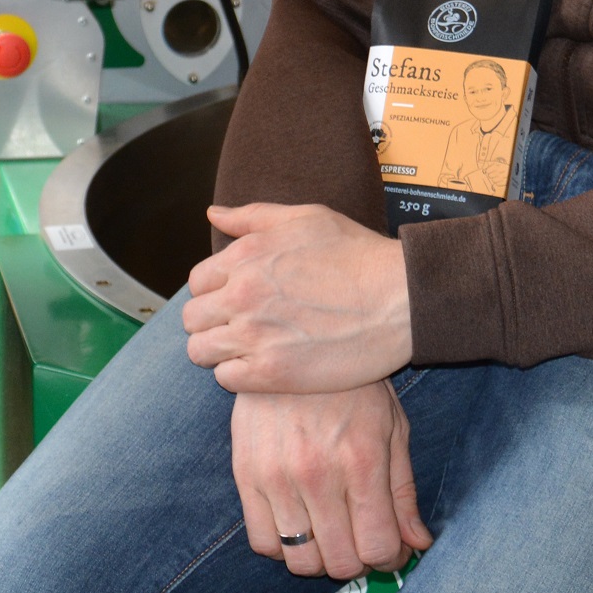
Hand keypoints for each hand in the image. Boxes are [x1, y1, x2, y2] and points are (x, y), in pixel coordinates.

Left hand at [183, 204, 412, 393]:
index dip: (214, 292)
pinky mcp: (273, 373)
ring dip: (218, 352)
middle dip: (211, 322)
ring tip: (248, 350)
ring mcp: (255, 336)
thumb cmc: (358, 254)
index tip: (236, 301)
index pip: (197, 281)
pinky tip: (264, 367)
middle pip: (192, 318)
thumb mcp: (305, 218)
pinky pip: (226, 379)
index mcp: (245, 257)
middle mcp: (242, 295)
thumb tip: (213, 214)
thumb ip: (252, 216)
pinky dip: (238, 375)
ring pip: (200, 352)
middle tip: (239, 328)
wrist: (400, 298)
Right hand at [230, 384, 429, 581]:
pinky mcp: (245, 473)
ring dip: (320, 557)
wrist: (294, 339)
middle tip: (359, 539)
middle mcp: (317, 473)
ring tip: (329, 531)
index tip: (389, 548)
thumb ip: (403, 491)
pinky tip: (298, 522)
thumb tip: (418, 544)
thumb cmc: (351, 385)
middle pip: (340, 562)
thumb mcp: (391, 427)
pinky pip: (262, 541)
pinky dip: (282, 546)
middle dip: (357, 559)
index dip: (390, 557)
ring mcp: (276, 476)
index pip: (378, 547)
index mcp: (360, 460)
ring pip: (300, 560)